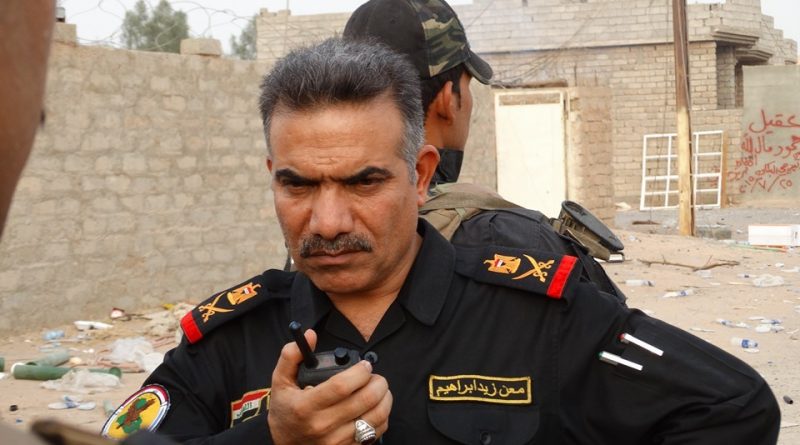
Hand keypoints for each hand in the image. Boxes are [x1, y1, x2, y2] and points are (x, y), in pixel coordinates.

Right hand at [268, 329, 391, 443]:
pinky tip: (375, 407)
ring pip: (375, 417)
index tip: (364, 365)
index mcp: (306, 406)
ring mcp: (336, 440)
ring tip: (379, 389)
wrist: (286, 443)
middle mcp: (322, 425)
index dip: (359, 372)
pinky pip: (375, 433)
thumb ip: (292, 356)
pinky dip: (381, 417)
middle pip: (364, 400)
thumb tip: (310, 335)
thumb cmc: (285, 411)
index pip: (341, 386)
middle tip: (375, 376)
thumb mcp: (280, 382)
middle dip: (378, 382)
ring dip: (384, 398)